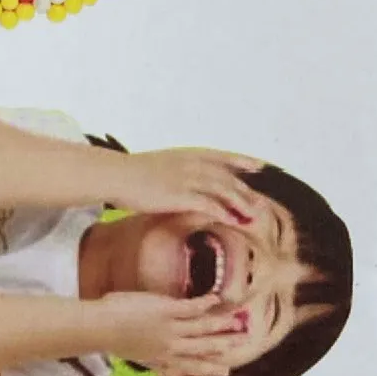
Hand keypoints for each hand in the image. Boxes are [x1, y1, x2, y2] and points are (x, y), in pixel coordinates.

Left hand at [96, 291, 248, 375]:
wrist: (101, 327)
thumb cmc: (112, 339)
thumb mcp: (136, 355)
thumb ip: (151, 358)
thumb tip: (158, 362)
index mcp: (162, 358)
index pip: (192, 364)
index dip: (210, 367)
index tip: (226, 371)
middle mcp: (171, 346)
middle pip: (203, 347)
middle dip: (224, 345)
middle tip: (242, 344)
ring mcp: (170, 328)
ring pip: (202, 328)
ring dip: (221, 325)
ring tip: (237, 322)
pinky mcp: (167, 311)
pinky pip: (192, 308)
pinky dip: (205, 304)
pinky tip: (216, 300)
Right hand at [115, 148, 266, 225]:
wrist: (115, 174)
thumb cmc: (131, 173)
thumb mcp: (158, 165)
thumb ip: (174, 170)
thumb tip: (179, 179)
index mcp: (186, 154)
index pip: (222, 156)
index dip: (242, 160)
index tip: (259, 165)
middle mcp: (191, 164)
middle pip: (227, 177)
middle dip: (246, 190)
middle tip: (261, 203)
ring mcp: (187, 178)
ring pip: (223, 190)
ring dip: (241, 203)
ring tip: (254, 216)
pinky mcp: (180, 195)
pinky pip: (209, 204)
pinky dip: (224, 212)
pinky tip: (233, 221)